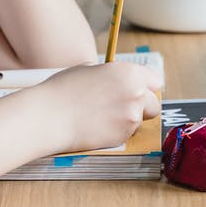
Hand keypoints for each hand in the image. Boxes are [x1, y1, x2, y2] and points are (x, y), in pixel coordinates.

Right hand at [37, 62, 161, 152]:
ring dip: (127, 119)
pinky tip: (98, 126)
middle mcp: (136, 95)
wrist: (50, 116)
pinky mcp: (123, 137)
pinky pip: (127, 134)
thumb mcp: (88, 69)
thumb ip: (110, 75)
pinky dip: (117, 131)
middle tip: (122, 105)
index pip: (155, 81)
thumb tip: (116, 80)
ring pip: (139, 120)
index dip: (145, 85)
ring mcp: (131, 118)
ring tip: (103, 116)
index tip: (138, 89)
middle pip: (153, 104)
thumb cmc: (64, 89)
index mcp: (130, 73)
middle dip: (142, 106)